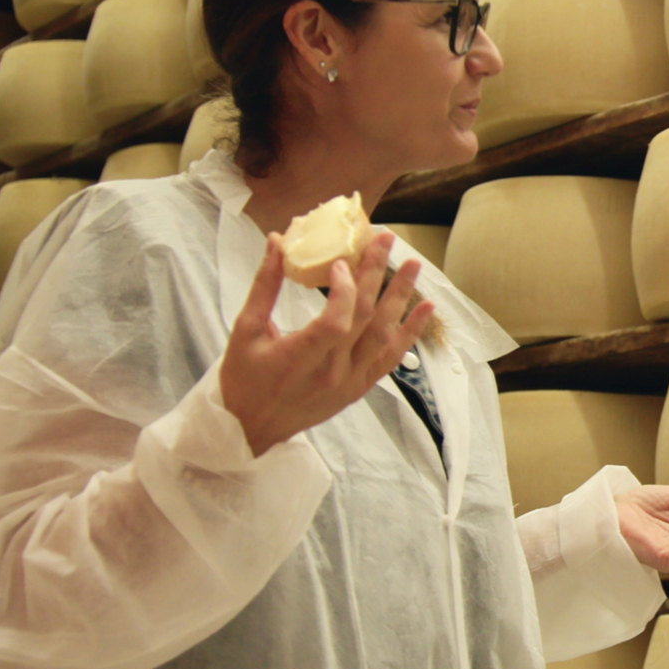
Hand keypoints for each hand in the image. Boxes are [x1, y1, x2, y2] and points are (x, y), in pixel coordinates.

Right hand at [220, 231, 434, 456]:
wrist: (251, 427)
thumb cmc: (243, 378)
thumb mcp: (245, 329)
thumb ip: (265, 285)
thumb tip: (277, 241)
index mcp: (299, 358)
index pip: (335, 322)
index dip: (343, 290)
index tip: (341, 262)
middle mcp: (331, 372)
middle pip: (364, 318)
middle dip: (376, 274)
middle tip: (386, 240)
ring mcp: (349, 382)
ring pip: (384, 336)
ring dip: (401, 298)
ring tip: (414, 265)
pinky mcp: (359, 387)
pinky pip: (391, 359)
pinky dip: (410, 333)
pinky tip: (425, 309)